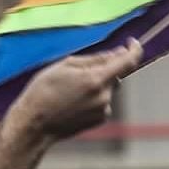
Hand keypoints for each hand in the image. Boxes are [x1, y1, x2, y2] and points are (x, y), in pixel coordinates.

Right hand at [6, 39, 142, 140]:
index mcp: (96, 80)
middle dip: (105, 69)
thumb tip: (118, 53)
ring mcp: (103, 110)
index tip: (132, 43)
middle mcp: (104, 97)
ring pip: (108, 88)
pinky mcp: (99, 120)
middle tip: (79, 71)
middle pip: (116, 75)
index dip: (134, 49)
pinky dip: (94, 96)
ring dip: (97, 83)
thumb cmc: (44, 91)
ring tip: (71, 89)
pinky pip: (103, 101)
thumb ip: (95, 58)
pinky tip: (73, 101)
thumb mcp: (65, 65)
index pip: (128, 62)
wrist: (33, 125)